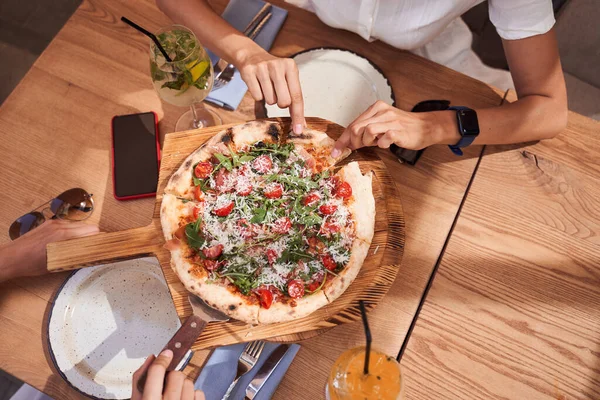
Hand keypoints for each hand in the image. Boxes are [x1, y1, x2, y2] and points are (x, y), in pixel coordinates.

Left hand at [0, 220, 98, 281]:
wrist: (9, 258)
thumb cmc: (29, 264)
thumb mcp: (56, 265)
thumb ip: (75, 258)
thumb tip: (89, 258)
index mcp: (64, 235)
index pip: (93, 232)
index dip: (101, 239)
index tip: (105, 246)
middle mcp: (61, 226)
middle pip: (89, 227)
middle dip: (94, 237)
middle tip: (96, 248)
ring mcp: (54, 223)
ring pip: (79, 226)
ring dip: (84, 234)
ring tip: (84, 246)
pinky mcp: (49, 223)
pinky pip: (68, 225)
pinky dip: (73, 232)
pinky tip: (70, 242)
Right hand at [131, 350, 204, 399]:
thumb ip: (140, 380)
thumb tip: (151, 359)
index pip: (156, 371)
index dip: (162, 358)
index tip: (166, 353)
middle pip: (176, 375)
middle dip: (172, 376)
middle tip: (166, 383)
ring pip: (189, 382)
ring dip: (182, 385)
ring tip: (175, 395)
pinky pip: (199, 392)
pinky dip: (193, 394)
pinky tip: (183, 399)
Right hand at [238, 49, 304, 132]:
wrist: (251, 56)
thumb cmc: (273, 72)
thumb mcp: (287, 79)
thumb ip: (294, 99)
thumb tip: (301, 125)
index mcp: (291, 66)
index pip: (297, 96)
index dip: (298, 115)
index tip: (299, 130)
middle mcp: (278, 65)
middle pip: (284, 101)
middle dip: (281, 104)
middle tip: (277, 93)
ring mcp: (262, 68)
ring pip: (270, 100)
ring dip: (268, 98)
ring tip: (266, 86)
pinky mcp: (249, 72)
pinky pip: (257, 97)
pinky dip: (258, 96)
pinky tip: (258, 85)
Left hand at [331, 101, 456, 155]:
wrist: (425, 127)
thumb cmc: (402, 128)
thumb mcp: (381, 125)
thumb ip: (366, 130)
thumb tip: (348, 143)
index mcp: (376, 108)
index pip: (353, 123)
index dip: (342, 139)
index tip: (335, 151)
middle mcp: (382, 112)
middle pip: (356, 127)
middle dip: (353, 141)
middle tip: (358, 148)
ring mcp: (391, 120)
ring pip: (367, 131)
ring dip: (367, 142)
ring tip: (375, 143)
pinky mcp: (399, 130)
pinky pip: (384, 138)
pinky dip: (382, 144)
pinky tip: (386, 144)